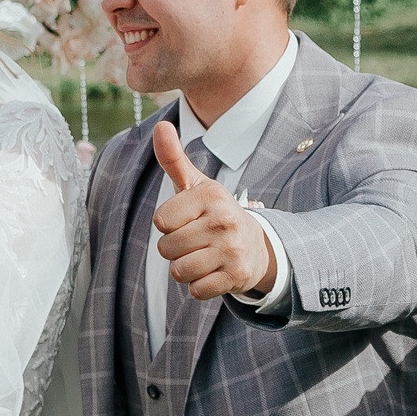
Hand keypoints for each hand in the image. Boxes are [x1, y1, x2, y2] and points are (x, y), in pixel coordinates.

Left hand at [152, 122, 278, 300]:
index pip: (160, 221)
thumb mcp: (196, 185)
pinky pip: (196, 290)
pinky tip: (214, 272)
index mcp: (210, 195)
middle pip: (166, 248)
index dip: (169, 225)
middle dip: (175, 249)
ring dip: (185, 269)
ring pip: (179, 271)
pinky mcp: (237, 276)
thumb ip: (174, 159)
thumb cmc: (214, 213)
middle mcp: (224, 220)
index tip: (188, 220)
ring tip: (203, 256)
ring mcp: (233, 250)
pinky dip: (200, 286)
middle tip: (197, 241)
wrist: (256, 246)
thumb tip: (160, 125)